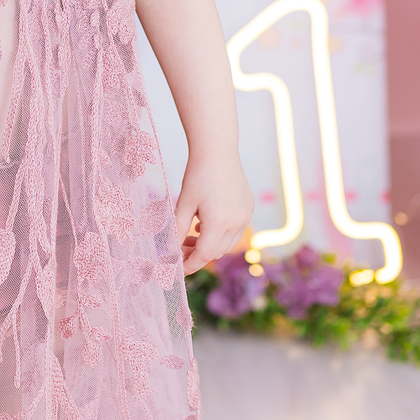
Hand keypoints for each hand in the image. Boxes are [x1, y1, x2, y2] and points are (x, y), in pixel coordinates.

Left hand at [174, 157, 253, 275]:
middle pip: (217, 252)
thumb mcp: (183, 204)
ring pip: (228, 243)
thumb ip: (177, 230)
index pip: (204, 255)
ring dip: (210, 244)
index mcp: (219, 223)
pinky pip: (235, 230)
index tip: (178, 269)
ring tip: (192, 234)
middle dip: (198, 254)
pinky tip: (205, 222)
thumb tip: (170, 251)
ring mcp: (245, 216)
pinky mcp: (248, 208)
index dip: (190, 264)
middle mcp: (237, 222)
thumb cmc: (197, 175)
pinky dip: (220, 233)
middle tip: (180, 247)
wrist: (218, 151)